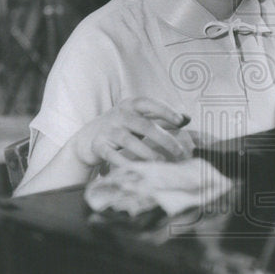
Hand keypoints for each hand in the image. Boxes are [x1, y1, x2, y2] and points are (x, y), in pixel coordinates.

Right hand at [69, 97, 193, 168]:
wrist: (87, 138)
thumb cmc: (120, 127)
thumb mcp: (138, 118)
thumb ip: (161, 118)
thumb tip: (187, 118)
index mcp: (130, 105)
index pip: (149, 104)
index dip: (165, 111)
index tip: (181, 121)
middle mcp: (118, 115)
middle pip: (144, 125)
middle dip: (164, 139)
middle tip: (180, 151)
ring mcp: (107, 130)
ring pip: (129, 141)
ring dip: (147, 152)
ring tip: (162, 162)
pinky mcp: (99, 146)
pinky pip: (112, 155)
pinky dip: (124, 162)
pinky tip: (137, 169)